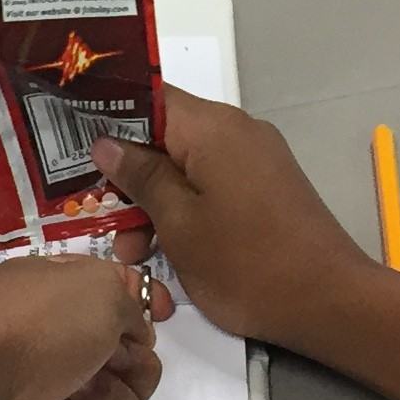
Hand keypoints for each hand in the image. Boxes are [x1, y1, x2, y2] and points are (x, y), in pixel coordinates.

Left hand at [0, 253, 170, 399]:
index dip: (145, 306)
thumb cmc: (34, 326)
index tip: (162, 315)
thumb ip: (131, 302)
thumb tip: (133, 335)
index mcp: (62, 295)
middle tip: (103, 364)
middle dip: (131, 367)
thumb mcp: (98, 287)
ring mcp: (56, 398)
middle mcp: (59, 345)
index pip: (120, 297)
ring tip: (67, 398)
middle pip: (136, 364)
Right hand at [95, 90, 383, 356]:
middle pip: (166, 137)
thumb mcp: (179, 224)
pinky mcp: (266, 190)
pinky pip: (211, 187)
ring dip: (153, 205)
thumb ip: (141, 177)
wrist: (329, 302)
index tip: (70, 141)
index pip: (149, 97)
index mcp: (213, 128)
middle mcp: (237, 132)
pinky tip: (164, 254)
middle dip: (127, 176)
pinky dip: (184, 213)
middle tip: (95, 217)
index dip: (108, 116)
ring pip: (186, 169)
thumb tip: (108, 142)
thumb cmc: (246, 263)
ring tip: (130, 255)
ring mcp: (256, 161)